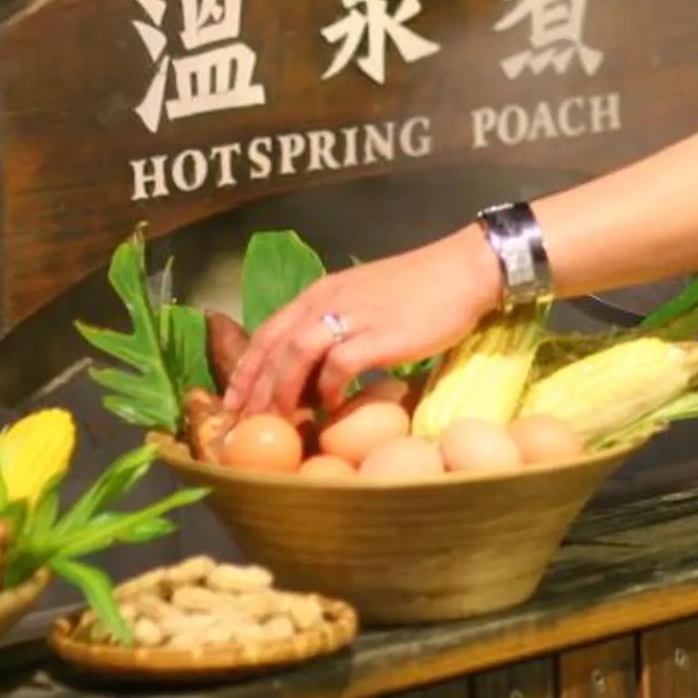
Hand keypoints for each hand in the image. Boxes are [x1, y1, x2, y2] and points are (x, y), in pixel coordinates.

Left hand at [228, 229, 500, 417]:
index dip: (246, 371)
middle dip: (255, 391)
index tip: (234, 403)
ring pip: (295, 358)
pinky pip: (337, 368)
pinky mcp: (377, 337)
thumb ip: (337, 322)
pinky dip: (328, 390)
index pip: (267, 333)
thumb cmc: (420, 288)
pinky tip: (331, 406)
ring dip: (282, 394)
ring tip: (282, 422)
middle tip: (247, 425)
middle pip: (274, 350)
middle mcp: (326, 302)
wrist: (462, 272)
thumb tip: (319, 366)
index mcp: (320, 292)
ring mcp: (350, 317)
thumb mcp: (364, 296)